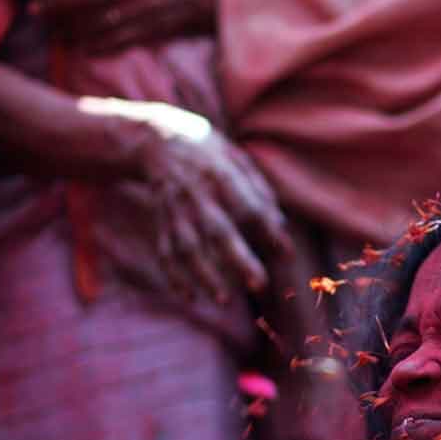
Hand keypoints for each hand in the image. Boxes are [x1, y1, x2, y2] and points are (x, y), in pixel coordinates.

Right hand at [86, 100, 291, 303]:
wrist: (153, 139)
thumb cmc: (207, 151)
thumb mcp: (235, 156)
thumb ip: (258, 189)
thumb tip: (280, 224)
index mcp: (221, 176)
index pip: (249, 207)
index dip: (268, 230)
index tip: (287, 253)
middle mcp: (197, 196)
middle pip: (217, 231)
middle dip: (237, 259)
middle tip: (259, 284)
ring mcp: (175, 211)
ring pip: (188, 248)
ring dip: (204, 276)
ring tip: (224, 300)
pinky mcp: (160, 222)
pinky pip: (165, 253)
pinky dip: (174, 276)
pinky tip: (189, 297)